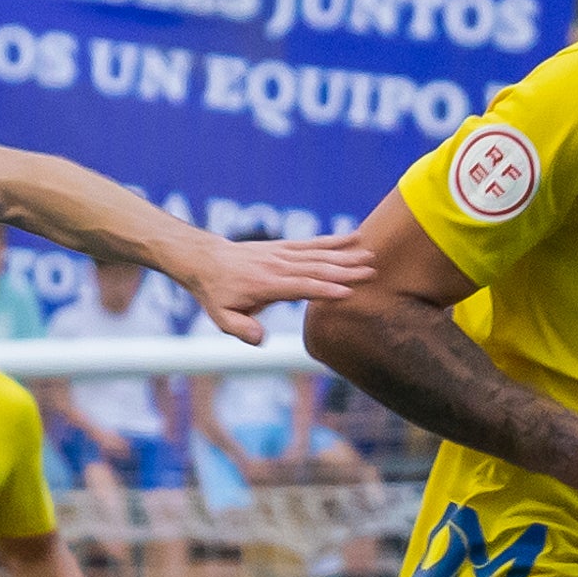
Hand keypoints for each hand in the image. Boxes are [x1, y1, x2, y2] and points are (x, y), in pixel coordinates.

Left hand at [170, 231, 378, 344]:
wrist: (206, 260)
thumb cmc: (217, 294)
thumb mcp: (221, 318)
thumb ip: (241, 329)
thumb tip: (261, 340)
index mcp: (266, 285)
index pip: (301, 287)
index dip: (325, 289)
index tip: (348, 292)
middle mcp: (278, 266)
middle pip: (316, 268)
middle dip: (345, 270)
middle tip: (371, 272)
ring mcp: (282, 253)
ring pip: (318, 253)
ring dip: (345, 254)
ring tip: (370, 255)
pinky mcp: (284, 247)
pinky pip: (313, 243)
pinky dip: (334, 240)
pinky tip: (355, 236)